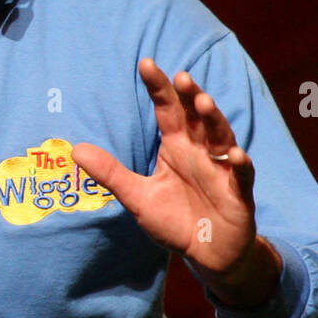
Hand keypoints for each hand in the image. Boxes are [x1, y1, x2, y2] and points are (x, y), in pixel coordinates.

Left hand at [70, 59, 281, 306]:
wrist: (207, 253)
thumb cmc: (176, 220)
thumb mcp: (138, 197)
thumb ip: (111, 173)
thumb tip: (75, 150)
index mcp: (176, 147)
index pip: (167, 110)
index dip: (158, 87)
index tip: (145, 63)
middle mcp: (201, 151)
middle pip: (197, 117)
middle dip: (190, 96)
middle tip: (180, 77)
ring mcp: (222, 170)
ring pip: (221, 138)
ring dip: (215, 120)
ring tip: (204, 103)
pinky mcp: (239, 193)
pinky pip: (241, 176)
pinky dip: (240, 165)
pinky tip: (235, 155)